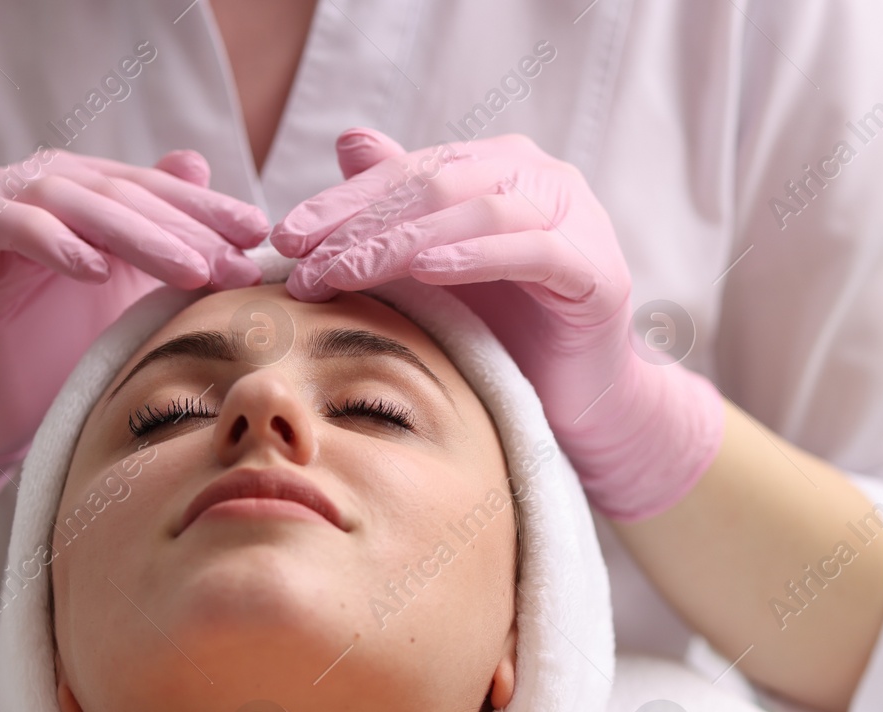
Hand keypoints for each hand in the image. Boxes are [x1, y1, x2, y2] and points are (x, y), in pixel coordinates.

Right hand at [0, 148, 268, 529]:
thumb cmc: (65, 350)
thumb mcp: (133, 297)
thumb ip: (167, 239)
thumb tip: (203, 167)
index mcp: (89, 192)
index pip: (157, 191)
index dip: (208, 210)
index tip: (260, 234)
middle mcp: (43, 187)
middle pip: (123, 195)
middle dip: (185, 230)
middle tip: (236, 264)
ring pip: (73, 203)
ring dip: (135, 236)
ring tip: (187, 271)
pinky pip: (6, 226)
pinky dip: (52, 243)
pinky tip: (96, 270)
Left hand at [270, 129, 723, 521]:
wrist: (582, 400)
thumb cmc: (510, 333)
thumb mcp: (439, 272)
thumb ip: (400, 210)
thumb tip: (348, 141)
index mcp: (501, 167)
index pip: (410, 172)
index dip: (344, 200)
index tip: (286, 237)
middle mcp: (542, 178)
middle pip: (437, 185)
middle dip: (362, 224)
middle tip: (304, 263)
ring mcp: (577, 218)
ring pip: (477, 211)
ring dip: (402, 242)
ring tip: (346, 272)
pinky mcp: (597, 270)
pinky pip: (532, 251)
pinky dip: (476, 255)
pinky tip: (428, 269)